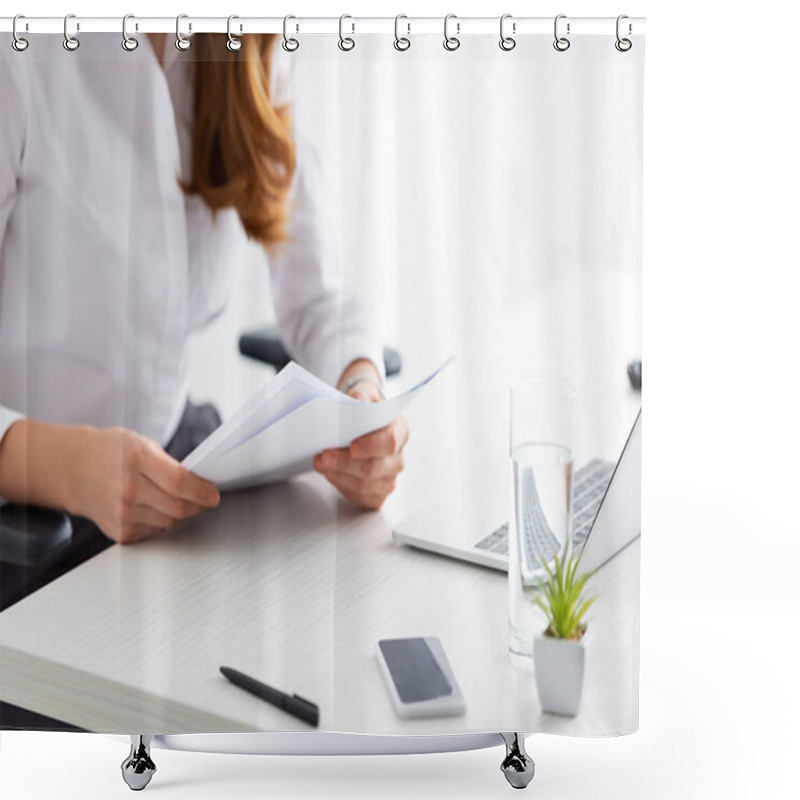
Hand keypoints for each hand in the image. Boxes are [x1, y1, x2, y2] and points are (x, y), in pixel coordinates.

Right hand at [69, 426, 219, 543]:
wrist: (73, 470)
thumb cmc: (110, 452)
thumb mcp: (141, 444)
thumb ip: (170, 465)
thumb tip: (201, 485)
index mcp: (137, 460)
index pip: (180, 483)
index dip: (202, 491)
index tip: (214, 494)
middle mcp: (128, 489)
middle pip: (178, 507)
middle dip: (197, 505)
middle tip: (204, 499)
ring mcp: (122, 513)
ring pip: (169, 521)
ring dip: (178, 512)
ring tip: (170, 498)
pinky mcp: (119, 532)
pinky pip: (155, 532)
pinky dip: (160, 521)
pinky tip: (150, 507)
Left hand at [314, 373, 408, 509]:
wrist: (360, 421)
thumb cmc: (363, 409)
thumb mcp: (363, 392)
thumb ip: (361, 395)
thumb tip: (356, 401)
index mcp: (400, 430)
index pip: (390, 442)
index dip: (372, 446)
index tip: (352, 446)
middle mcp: (397, 457)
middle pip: (375, 468)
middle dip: (345, 463)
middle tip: (324, 456)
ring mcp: (389, 478)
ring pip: (365, 485)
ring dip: (339, 475)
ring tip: (321, 463)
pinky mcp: (377, 493)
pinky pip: (359, 496)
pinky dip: (341, 485)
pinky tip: (330, 472)